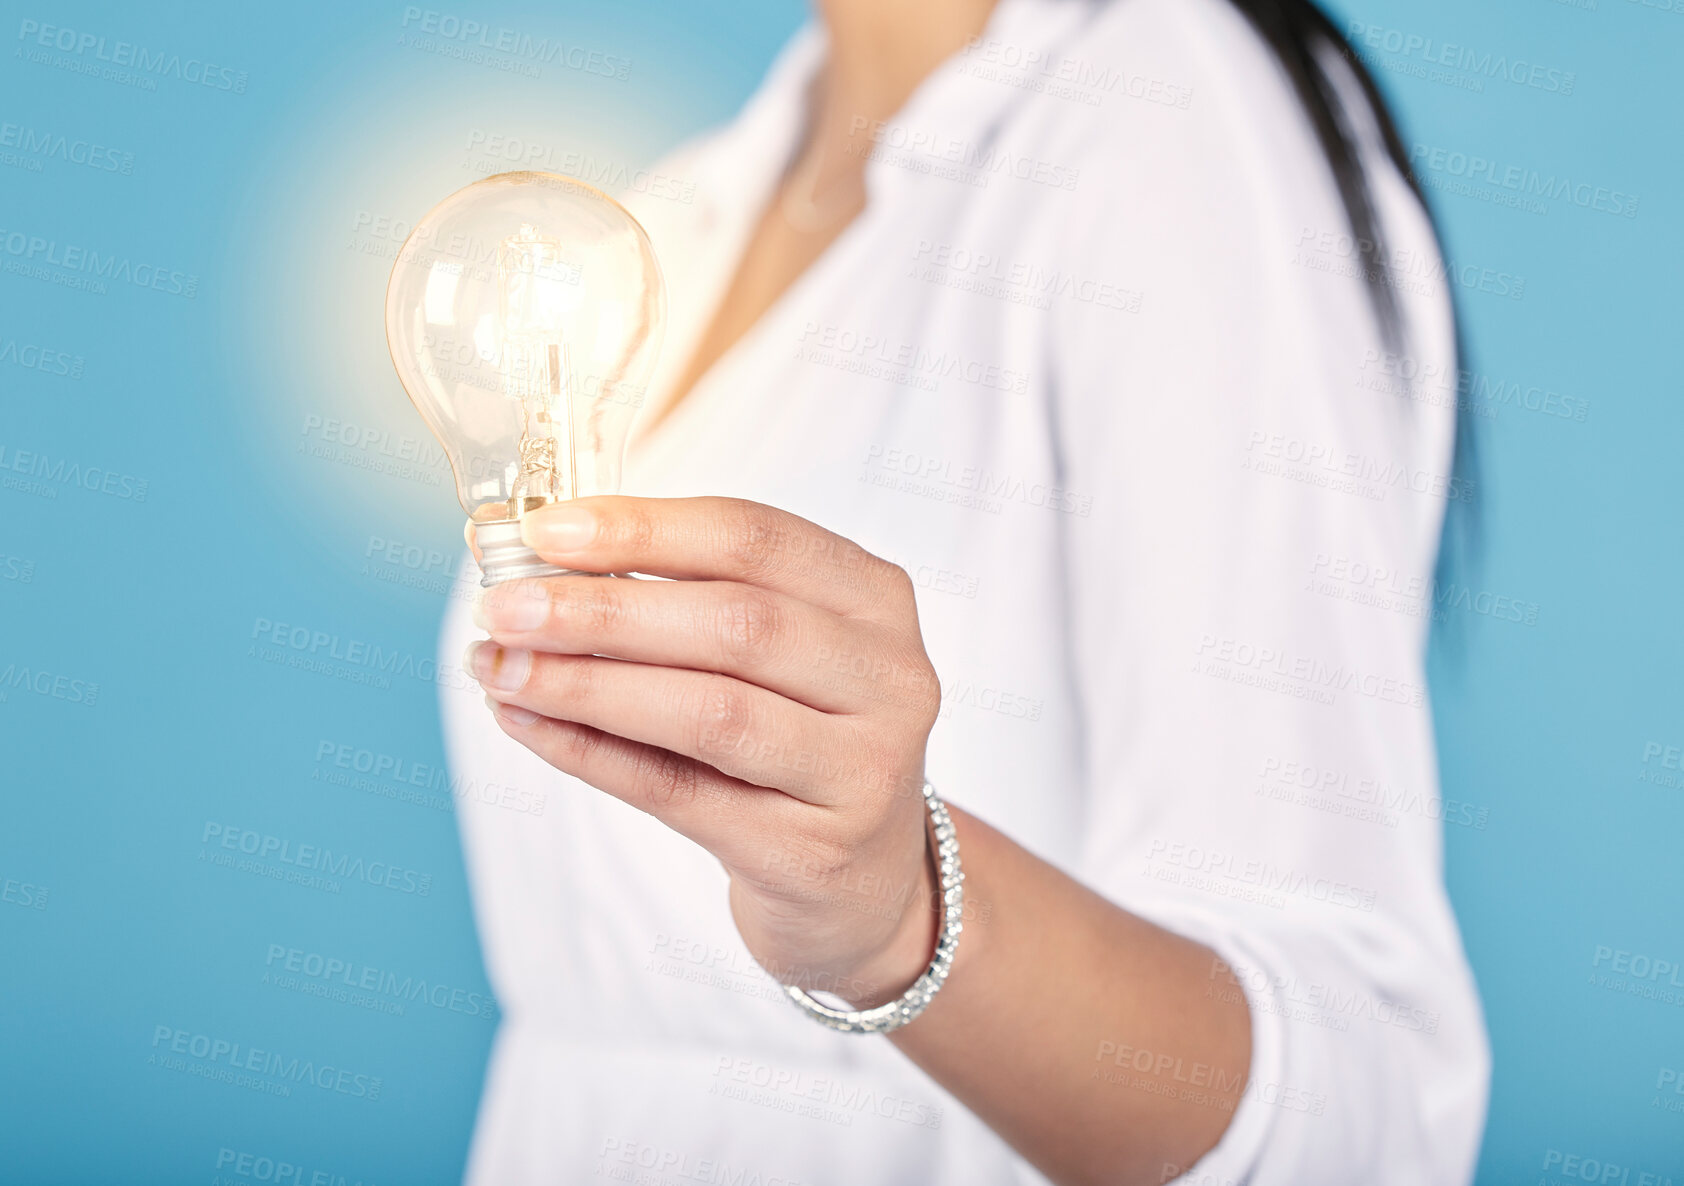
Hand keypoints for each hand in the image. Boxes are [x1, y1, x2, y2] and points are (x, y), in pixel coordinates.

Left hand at [464, 496, 944, 1006]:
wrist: (860, 884)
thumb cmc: (798, 741)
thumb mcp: (777, 654)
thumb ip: (685, 600)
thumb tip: (542, 567)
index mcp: (875, 600)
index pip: (756, 539)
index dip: (645, 529)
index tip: (546, 531)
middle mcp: (889, 679)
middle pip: (738, 623)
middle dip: (604, 609)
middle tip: (504, 607)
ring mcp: (862, 771)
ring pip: (711, 712)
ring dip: (587, 683)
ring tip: (501, 667)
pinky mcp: (811, 852)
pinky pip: (679, 792)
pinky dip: (590, 753)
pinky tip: (528, 724)